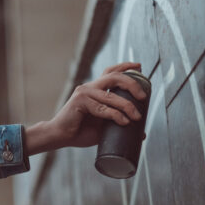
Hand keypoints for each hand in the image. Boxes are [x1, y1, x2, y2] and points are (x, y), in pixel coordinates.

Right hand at [24, 62, 146, 154]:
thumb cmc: (81, 131)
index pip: (111, 72)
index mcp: (95, 89)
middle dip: (132, 84)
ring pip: (111, 95)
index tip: (140, 67)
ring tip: (137, 116)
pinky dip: (115, 115)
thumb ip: (120, 125)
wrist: (61, 137)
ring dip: (127, 105)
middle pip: (114, 77)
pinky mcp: (80, 101)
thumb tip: (142, 133)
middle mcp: (90, 87)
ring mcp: (84, 93)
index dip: (125, 67)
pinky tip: (124, 121)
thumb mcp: (105, 127)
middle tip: (143, 96)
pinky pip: (102, 108)